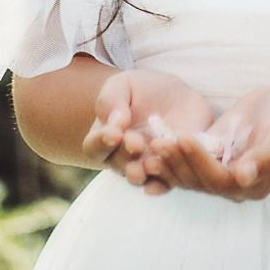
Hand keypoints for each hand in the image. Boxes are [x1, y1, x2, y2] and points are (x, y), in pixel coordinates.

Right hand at [82, 68, 213, 194]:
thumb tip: (115, 122)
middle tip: (135, 142)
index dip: (101, 142)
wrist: (175, 95)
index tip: (114, 133)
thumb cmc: (141, 90)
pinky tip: (167, 178)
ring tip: (151, 162)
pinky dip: (165, 183)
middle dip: (126, 154)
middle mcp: (122, 158)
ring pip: (141, 178)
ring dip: (145, 173)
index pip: (94, 146)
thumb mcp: (122, 85)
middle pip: (118, 164)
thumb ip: (111, 101)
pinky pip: (166, 182)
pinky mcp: (170, 169)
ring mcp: (146, 166)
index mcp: (105, 138)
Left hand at [143, 86, 269, 202]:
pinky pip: (190, 159)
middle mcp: (234, 184)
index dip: (198, 162)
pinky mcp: (214, 154)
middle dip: (177, 162)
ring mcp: (222, 170)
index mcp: (252, 185)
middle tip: (156, 142)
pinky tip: (153, 140)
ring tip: (149, 143)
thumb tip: (243, 177)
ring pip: (189, 174)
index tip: (182, 138)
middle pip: (199, 181)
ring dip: (170, 161)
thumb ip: (267, 158)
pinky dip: (172, 152)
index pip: (218, 180)